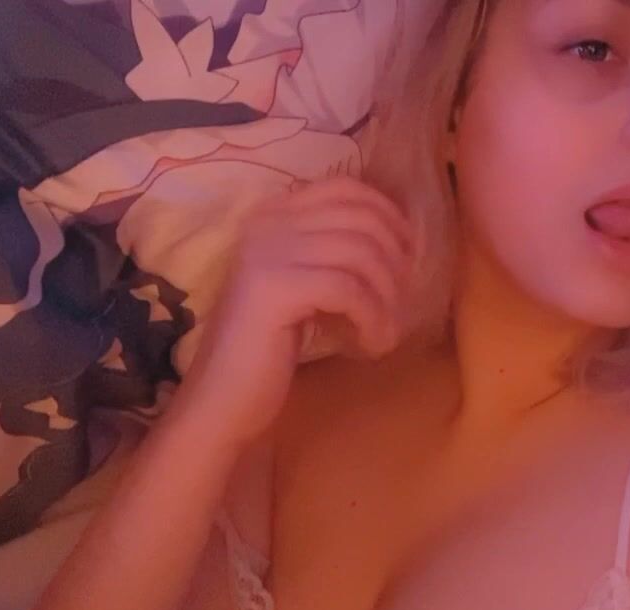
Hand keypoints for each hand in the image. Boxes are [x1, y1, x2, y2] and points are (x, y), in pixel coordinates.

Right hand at [174, 176, 414, 439]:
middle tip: (399, 305)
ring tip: (384, 334)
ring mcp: (266, 251)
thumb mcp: (307, 286)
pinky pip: (349, 289)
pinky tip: (371, 346)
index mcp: (272, 214)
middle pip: (361, 219)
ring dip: (388, 299)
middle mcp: (265, 222)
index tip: (406, 256)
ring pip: (361, 254)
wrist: (223, 401)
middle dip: (395, 262)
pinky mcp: (273, 287)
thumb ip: (335, 252)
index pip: (345, 188)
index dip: (388, 215)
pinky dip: (373, 319)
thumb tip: (401, 235)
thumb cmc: (271, 349)